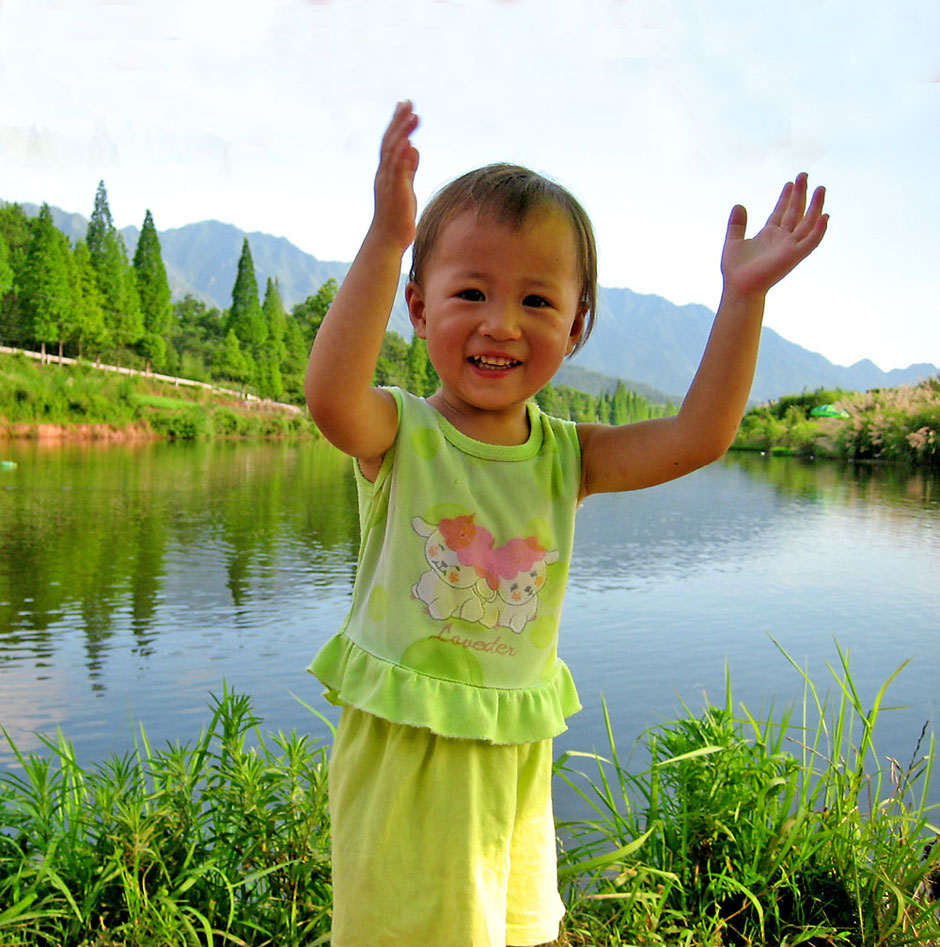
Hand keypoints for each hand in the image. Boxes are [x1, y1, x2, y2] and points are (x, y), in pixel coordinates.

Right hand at [372, 100, 419, 250]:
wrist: (388, 240)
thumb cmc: (397, 217)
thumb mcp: (406, 187)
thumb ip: (409, 168)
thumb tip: (414, 149)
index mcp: (386, 173)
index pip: (390, 143)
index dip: (397, 124)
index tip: (405, 106)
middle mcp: (384, 174)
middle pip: (389, 142)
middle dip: (398, 121)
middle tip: (408, 102)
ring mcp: (388, 183)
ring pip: (393, 152)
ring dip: (403, 133)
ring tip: (414, 116)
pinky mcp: (395, 193)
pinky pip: (397, 171)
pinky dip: (402, 156)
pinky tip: (410, 142)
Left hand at [720, 172, 827, 297]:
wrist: (738, 288)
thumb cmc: (735, 270)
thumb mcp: (733, 241)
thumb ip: (736, 224)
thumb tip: (738, 205)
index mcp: (769, 234)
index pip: (781, 212)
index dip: (786, 197)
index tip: (790, 183)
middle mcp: (782, 239)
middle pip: (795, 212)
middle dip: (800, 194)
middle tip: (804, 175)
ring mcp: (789, 247)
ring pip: (807, 223)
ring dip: (815, 206)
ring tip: (820, 188)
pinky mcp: (794, 256)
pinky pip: (811, 242)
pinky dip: (819, 230)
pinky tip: (825, 216)